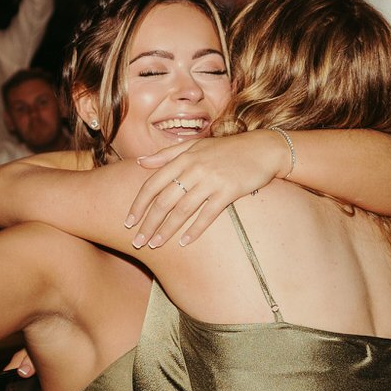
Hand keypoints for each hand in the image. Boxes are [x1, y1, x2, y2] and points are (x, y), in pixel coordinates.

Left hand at [127, 131, 286, 247]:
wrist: (262, 149)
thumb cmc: (226, 149)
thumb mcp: (195, 145)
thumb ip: (166, 154)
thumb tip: (140, 162)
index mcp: (183, 157)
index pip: (152, 184)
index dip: (139, 204)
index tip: (128, 222)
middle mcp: (194, 168)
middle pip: (164, 200)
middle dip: (148, 223)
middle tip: (137, 241)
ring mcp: (211, 180)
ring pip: (182, 210)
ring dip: (166, 230)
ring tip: (155, 245)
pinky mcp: (229, 191)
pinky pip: (207, 214)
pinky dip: (195, 230)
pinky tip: (184, 243)